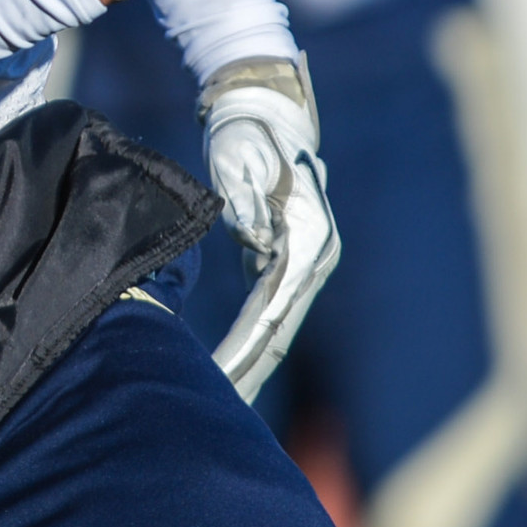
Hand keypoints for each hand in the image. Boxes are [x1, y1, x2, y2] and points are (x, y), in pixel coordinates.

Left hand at [201, 54, 340, 400]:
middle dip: (245, 375)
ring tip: (219, 407)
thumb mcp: (242, 162)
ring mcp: (301, 264)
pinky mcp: (282, 262)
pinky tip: (227, 372)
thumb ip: (250, 203)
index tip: (215, 382)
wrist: (261, 109)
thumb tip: (255, 240)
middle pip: (276, 332)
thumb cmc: (247, 135)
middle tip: (215, 418)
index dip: (243, 351)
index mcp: (304, 242)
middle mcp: (311, 260)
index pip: (271, 312)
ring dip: (248, 367)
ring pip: (273, 328)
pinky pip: (266, 313)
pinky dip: (248, 343)